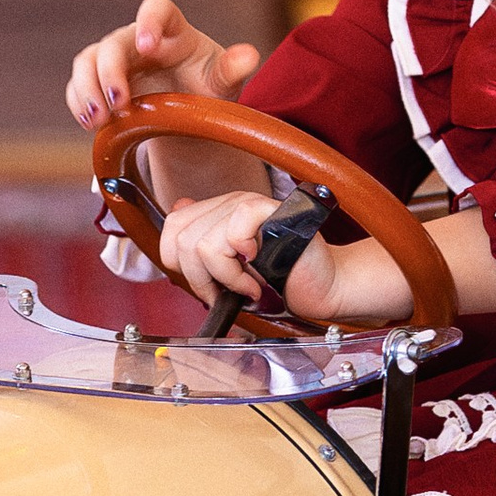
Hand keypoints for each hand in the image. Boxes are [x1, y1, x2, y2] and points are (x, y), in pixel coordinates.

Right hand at [67, 0, 260, 130]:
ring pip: (88, 60)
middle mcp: (139, 40)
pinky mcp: (99, 81)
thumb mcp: (223, 83)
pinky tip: (90, 124)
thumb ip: (231, 69)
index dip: (149, 23)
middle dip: (111, 72)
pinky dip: (79, 102)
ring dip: (87, 89)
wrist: (188, 113)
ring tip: (98, 119)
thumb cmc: (208, 88)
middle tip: (119, 103)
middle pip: (114, 43)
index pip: (157, 9)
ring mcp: (116, 60)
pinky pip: (78, 85)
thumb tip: (249, 55)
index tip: (148, 45)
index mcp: (173, 31)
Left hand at [154, 187, 282, 308]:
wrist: (322, 287)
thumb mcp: (229, 271)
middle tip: (226, 292)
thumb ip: (202, 247)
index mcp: (219, 212)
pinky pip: (233, 234)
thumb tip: (176, 208)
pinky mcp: (271, 212)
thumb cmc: (280, 281)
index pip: (173, 226)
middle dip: (200, 279)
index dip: (179, 262)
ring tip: (246, 286)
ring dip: (223, 278)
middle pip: (182, 240)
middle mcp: (232, 203)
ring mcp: (251, 205)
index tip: (205, 284)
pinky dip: (238, 269)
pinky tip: (256, 277)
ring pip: (202, 244)